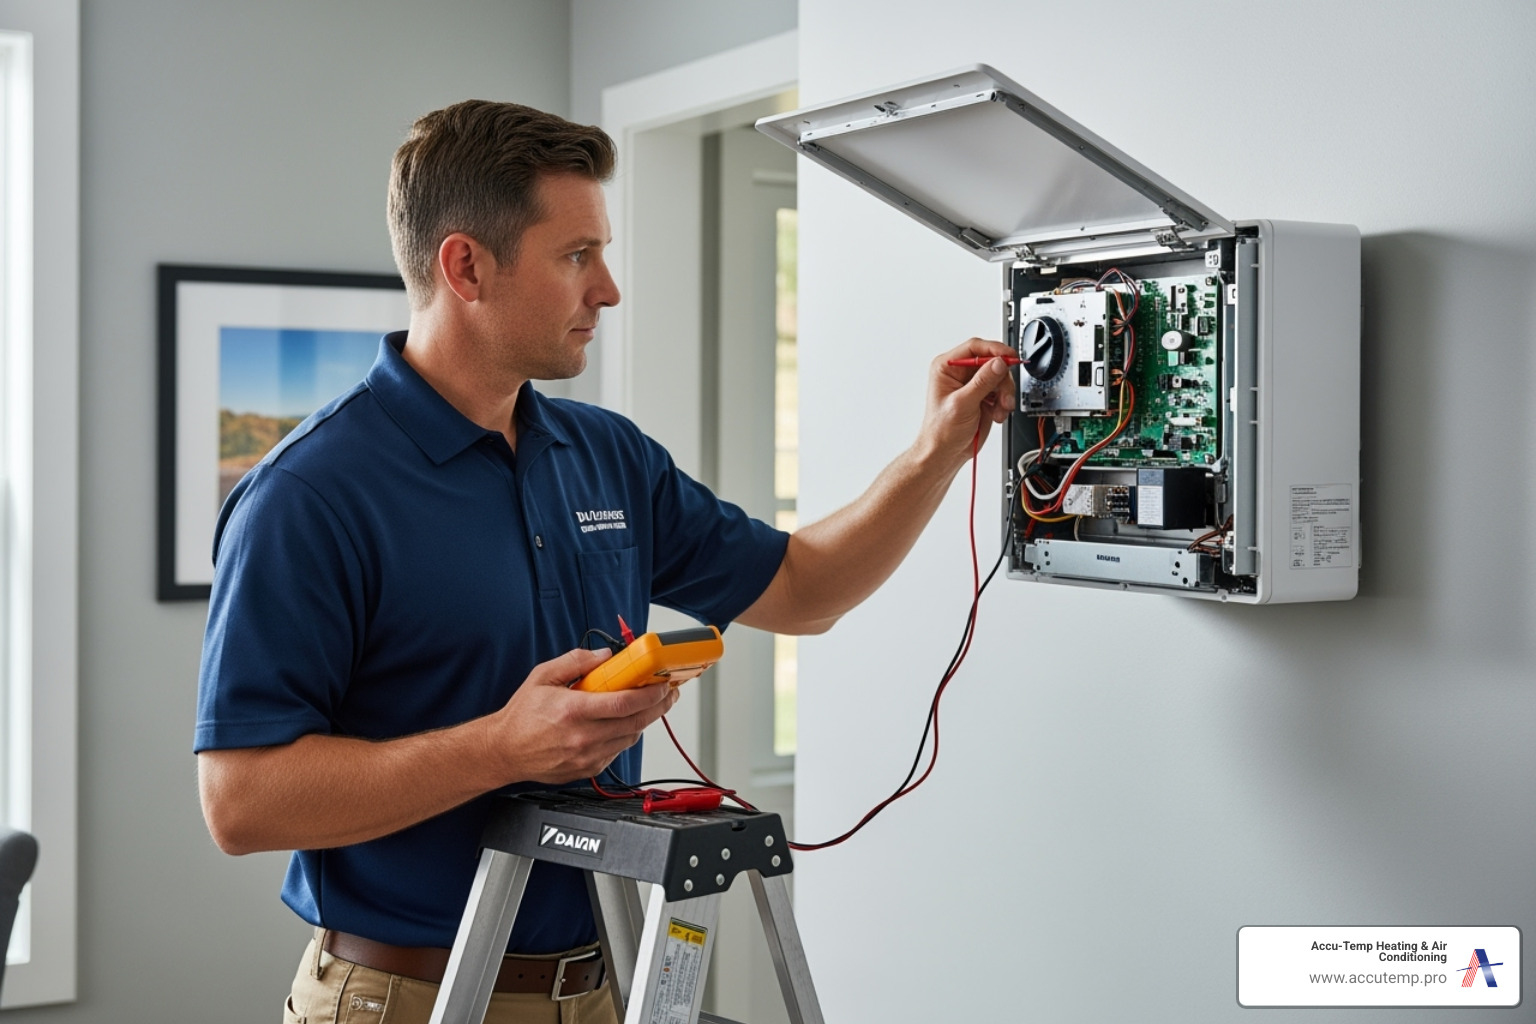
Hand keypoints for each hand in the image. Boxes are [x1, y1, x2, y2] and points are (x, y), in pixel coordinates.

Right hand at [486, 647, 678, 783]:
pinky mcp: (588, 768)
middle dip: (659, 706)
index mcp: (573, 710)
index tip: (662, 683)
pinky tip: (621, 724)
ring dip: (643, 721)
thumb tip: (605, 655)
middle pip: (636, 722)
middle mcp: (583, 736)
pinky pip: (618, 751)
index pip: (625, 702)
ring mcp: (587, 756)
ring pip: (631, 738)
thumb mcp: (543, 676)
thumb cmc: (521, 716)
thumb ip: (576, 662)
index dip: (651, 693)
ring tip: (646, 705)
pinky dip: (625, 736)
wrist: (504, 751)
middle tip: (668, 694)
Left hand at [918, 338, 1017, 470]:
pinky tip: (996, 414)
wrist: (946, 452)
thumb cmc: (941, 430)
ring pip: (1000, 378)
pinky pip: (1002, 392)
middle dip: (1002, 380)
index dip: (994, 350)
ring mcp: (973, 385)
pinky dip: (1004, 403)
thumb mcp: (962, 404)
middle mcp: (960, 374)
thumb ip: (982, 382)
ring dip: (1004, 394)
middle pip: (992, 362)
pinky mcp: (983, 397)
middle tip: (1004, 396)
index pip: (974, 347)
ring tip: (999, 410)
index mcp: (947, 368)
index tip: (1009, 357)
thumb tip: (998, 363)